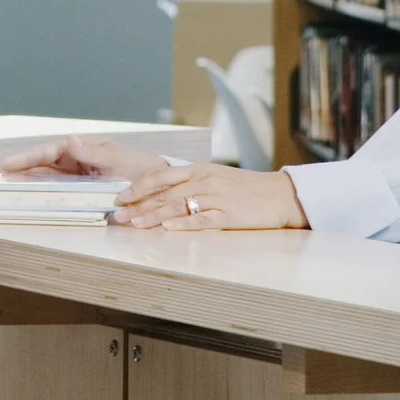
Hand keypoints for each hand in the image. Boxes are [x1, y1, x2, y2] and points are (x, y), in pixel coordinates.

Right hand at [0, 134, 165, 180]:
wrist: (159, 186)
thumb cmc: (140, 170)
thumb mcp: (118, 161)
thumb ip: (93, 153)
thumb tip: (68, 140)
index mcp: (84, 147)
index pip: (50, 151)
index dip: (28, 157)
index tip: (8, 163)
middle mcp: (78, 158)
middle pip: (43, 162)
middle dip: (21, 166)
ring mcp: (78, 173)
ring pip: (47, 175)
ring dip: (28, 178)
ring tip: (5, 183)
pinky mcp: (82, 187)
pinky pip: (58, 187)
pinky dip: (42, 189)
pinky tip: (28, 193)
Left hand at [112, 162, 308, 230]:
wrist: (281, 194)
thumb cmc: (247, 188)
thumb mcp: (217, 176)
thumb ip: (192, 182)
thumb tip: (162, 192)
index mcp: (200, 170)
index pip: (162, 176)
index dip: (139, 187)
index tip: (121, 197)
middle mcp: (205, 181)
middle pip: (165, 194)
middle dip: (138, 206)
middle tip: (118, 217)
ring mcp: (217, 197)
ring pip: (178, 206)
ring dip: (153, 216)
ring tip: (135, 225)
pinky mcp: (229, 215)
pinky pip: (202, 220)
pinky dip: (183, 224)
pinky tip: (168, 229)